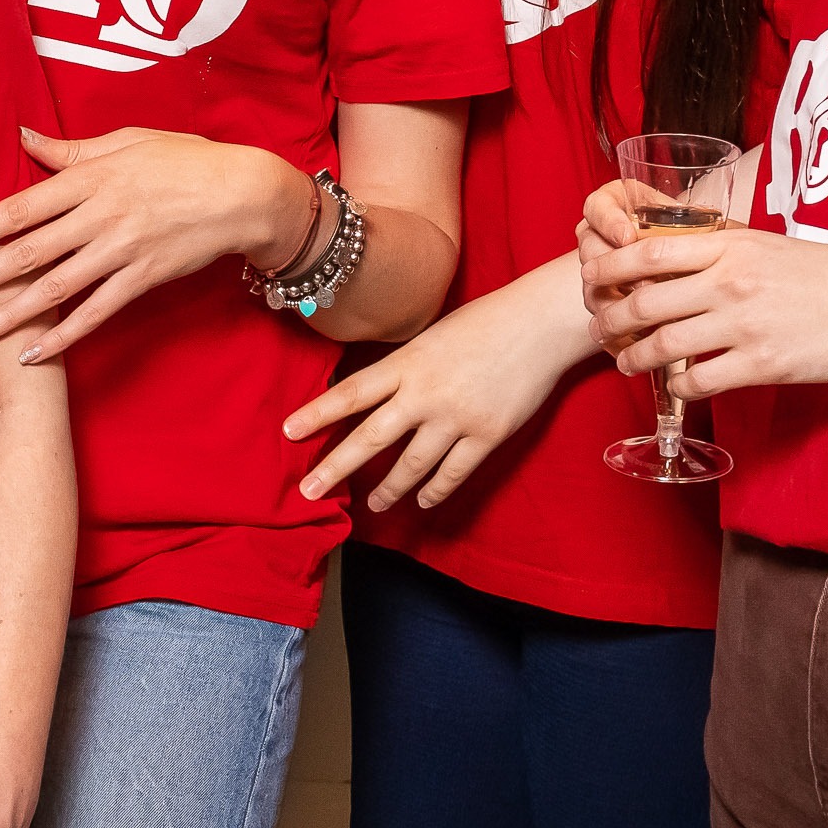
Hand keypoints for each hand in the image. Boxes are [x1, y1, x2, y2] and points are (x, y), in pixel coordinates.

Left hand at [0, 126, 317, 366]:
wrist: (243, 192)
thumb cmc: (183, 160)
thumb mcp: (126, 141)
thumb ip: (70, 148)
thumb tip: (21, 136)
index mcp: (89, 178)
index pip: (19, 208)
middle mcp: (98, 215)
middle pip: (26, 252)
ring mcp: (121, 250)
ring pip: (53, 288)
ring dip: (8, 314)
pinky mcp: (143, 279)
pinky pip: (95, 312)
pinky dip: (63, 336)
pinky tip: (32, 354)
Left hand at [283, 265, 596, 511]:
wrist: (539, 324)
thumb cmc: (484, 322)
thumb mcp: (431, 335)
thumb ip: (404, 366)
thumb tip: (374, 392)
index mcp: (408, 362)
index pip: (352, 393)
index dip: (317, 414)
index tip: (288, 432)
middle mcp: (425, 392)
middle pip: (371, 437)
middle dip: (336, 467)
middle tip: (309, 492)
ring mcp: (456, 416)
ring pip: (411, 464)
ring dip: (388, 489)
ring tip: (371, 505)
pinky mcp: (487, 435)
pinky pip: (452, 473)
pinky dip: (434, 491)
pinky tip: (421, 501)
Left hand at [576, 213, 827, 400]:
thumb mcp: (769, 246)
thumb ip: (721, 251)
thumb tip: (673, 257)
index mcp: (731, 245)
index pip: (648, 251)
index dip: (609, 266)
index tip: (592, 277)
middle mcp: (732, 282)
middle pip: (644, 300)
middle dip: (610, 318)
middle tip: (599, 328)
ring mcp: (746, 324)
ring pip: (663, 344)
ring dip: (634, 357)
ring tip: (625, 362)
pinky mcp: (763, 365)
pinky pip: (701, 380)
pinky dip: (679, 386)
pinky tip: (677, 385)